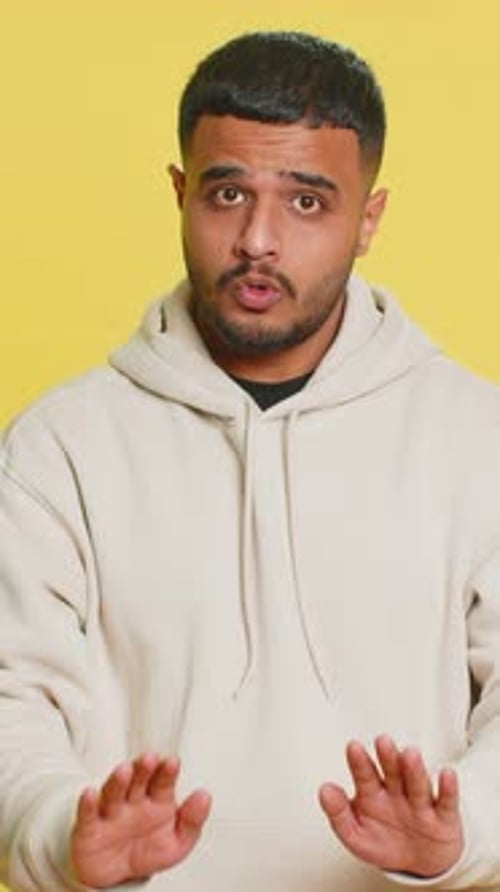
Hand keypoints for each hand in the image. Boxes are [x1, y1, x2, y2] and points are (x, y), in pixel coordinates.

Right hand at [71, 753, 211, 887]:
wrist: (116, 876)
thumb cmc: (147, 851)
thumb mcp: (177, 842)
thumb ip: (192, 821)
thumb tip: (205, 796)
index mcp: (157, 800)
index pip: (163, 780)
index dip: (167, 771)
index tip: (172, 761)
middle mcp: (133, 801)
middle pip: (138, 780)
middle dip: (143, 769)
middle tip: (149, 759)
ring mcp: (111, 812)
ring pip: (114, 792)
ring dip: (118, 781)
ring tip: (124, 771)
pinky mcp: (89, 828)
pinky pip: (88, 815)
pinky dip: (87, 804)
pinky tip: (90, 793)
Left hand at [319, 735, 463, 877]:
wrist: (419, 863)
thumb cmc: (385, 841)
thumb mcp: (356, 835)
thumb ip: (338, 814)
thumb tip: (324, 790)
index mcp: (373, 792)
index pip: (365, 774)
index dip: (359, 762)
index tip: (353, 747)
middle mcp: (397, 791)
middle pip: (392, 771)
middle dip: (387, 757)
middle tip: (382, 741)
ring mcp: (420, 802)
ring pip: (417, 783)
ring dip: (413, 769)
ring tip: (409, 754)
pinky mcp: (444, 817)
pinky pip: (446, 802)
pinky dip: (448, 789)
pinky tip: (446, 774)